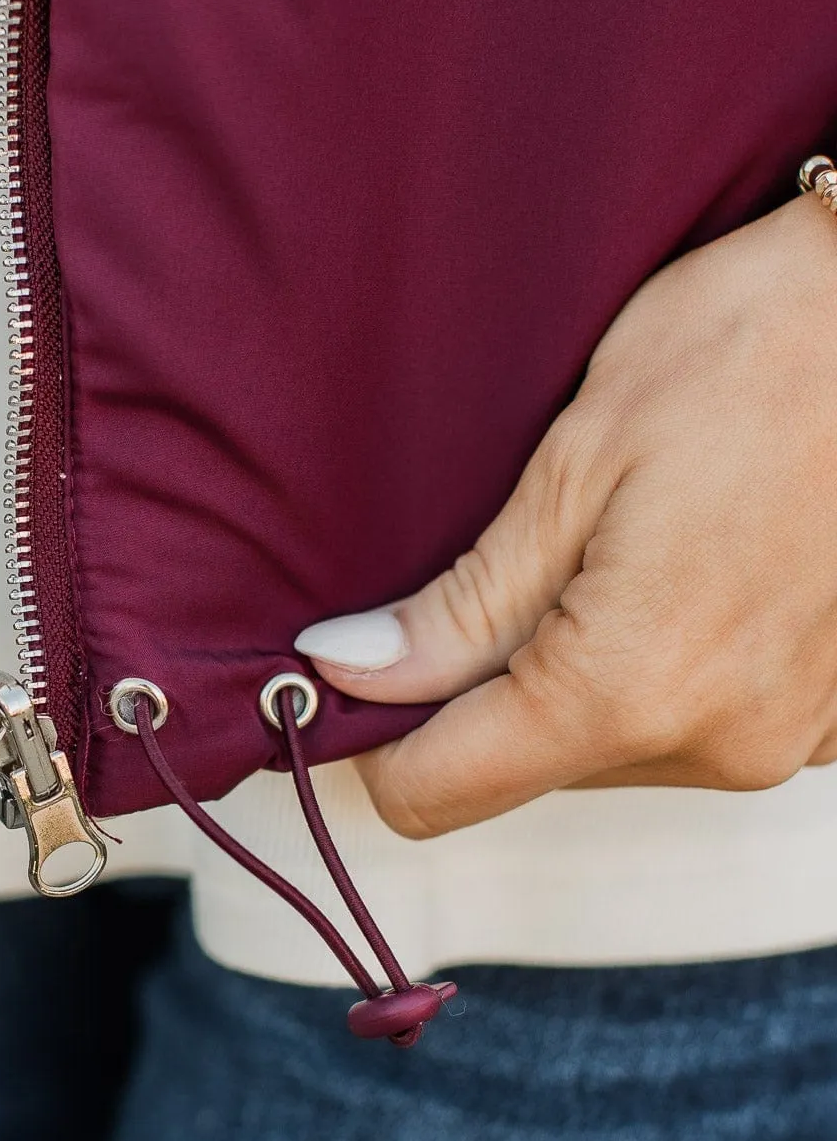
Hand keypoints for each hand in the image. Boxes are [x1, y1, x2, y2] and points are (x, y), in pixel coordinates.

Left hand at [295, 193, 836, 838]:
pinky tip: (686, 568)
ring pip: (609, 750)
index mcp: (631, 689)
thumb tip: (351, 669)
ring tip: (618, 545)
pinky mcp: (834, 717)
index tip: (355, 666)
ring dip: (579, 676)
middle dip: (485, 688)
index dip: (374, 736)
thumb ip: (461, 603)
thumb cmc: (749, 349)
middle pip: (526, 767)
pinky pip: (697, 726)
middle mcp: (721, 743)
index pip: (437, 790)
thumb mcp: (574, 466)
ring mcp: (790, 737)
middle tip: (511, 557)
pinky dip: (664, 669)